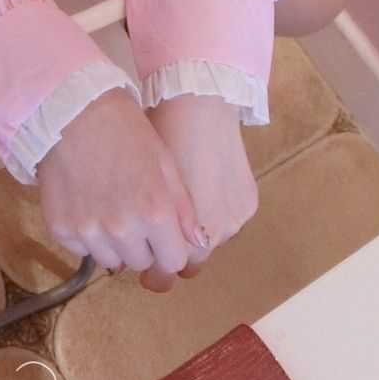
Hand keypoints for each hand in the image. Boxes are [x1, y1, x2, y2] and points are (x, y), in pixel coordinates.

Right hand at [37, 89, 206, 288]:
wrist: (75, 110)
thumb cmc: (127, 131)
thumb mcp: (166, 163)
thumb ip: (184, 208)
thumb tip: (198, 243)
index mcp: (154, 213)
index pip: (173, 262)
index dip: (170, 247)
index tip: (163, 232)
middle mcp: (122, 229)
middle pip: (141, 263)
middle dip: (143, 245)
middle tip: (134, 214)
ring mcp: (88, 232)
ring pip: (110, 261)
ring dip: (114, 244)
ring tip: (110, 208)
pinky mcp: (61, 229)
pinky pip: (81, 249)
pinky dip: (86, 235)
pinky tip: (87, 204)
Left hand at [144, 95, 258, 288]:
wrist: (198, 106)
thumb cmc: (160, 141)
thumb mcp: (143, 189)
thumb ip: (141, 229)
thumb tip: (129, 256)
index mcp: (181, 235)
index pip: (167, 273)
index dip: (153, 268)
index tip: (143, 258)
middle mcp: (214, 234)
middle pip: (192, 262)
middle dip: (175, 252)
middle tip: (160, 232)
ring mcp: (235, 219)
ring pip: (212, 240)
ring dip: (199, 232)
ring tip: (185, 201)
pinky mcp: (249, 202)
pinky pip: (230, 217)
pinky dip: (217, 210)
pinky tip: (205, 186)